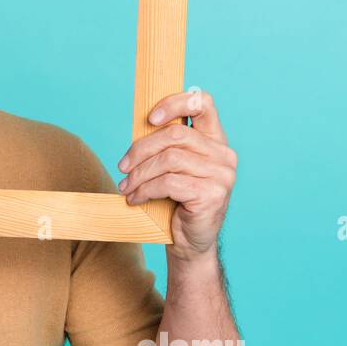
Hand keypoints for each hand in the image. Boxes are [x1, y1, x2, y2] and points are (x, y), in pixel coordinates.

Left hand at [115, 89, 235, 260]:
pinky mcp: (212, 194)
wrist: (190, 242)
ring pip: (169, 160)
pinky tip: (135, 199)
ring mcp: (222, 175)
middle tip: (123, 166)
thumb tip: (141, 123)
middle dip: (141, 149)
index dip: (174, 103)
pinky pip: (169, 183)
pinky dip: (145, 190)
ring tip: (126, 186)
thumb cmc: (177, 202)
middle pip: (175, 135)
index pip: (202, 102)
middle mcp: (224, 154)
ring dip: (140, 174)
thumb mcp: (172, 168)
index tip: (150, 118)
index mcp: (215, 140)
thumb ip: (166, 145)